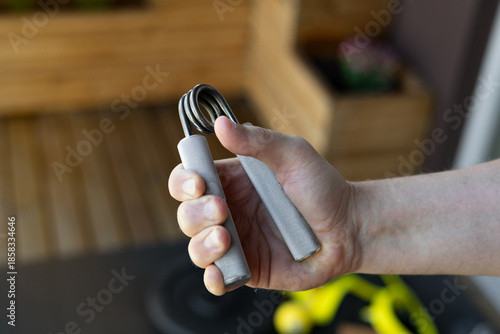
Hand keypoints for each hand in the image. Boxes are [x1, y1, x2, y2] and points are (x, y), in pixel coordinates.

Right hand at [169, 117, 360, 294]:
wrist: (350, 228)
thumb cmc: (323, 187)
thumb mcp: (293, 155)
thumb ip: (257, 141)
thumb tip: (221, 124)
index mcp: (232, 182)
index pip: (189, 180)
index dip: (184, 182)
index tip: (198, 183)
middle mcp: (229, 212)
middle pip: (187, 215)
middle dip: (196, 213)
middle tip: (222, 209)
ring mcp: (238, 243)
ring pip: (196, 248)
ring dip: (202, 245)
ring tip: (226, 238)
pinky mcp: (249, 270)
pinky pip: (218, 280)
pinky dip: (213, 279)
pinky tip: (221, 272)